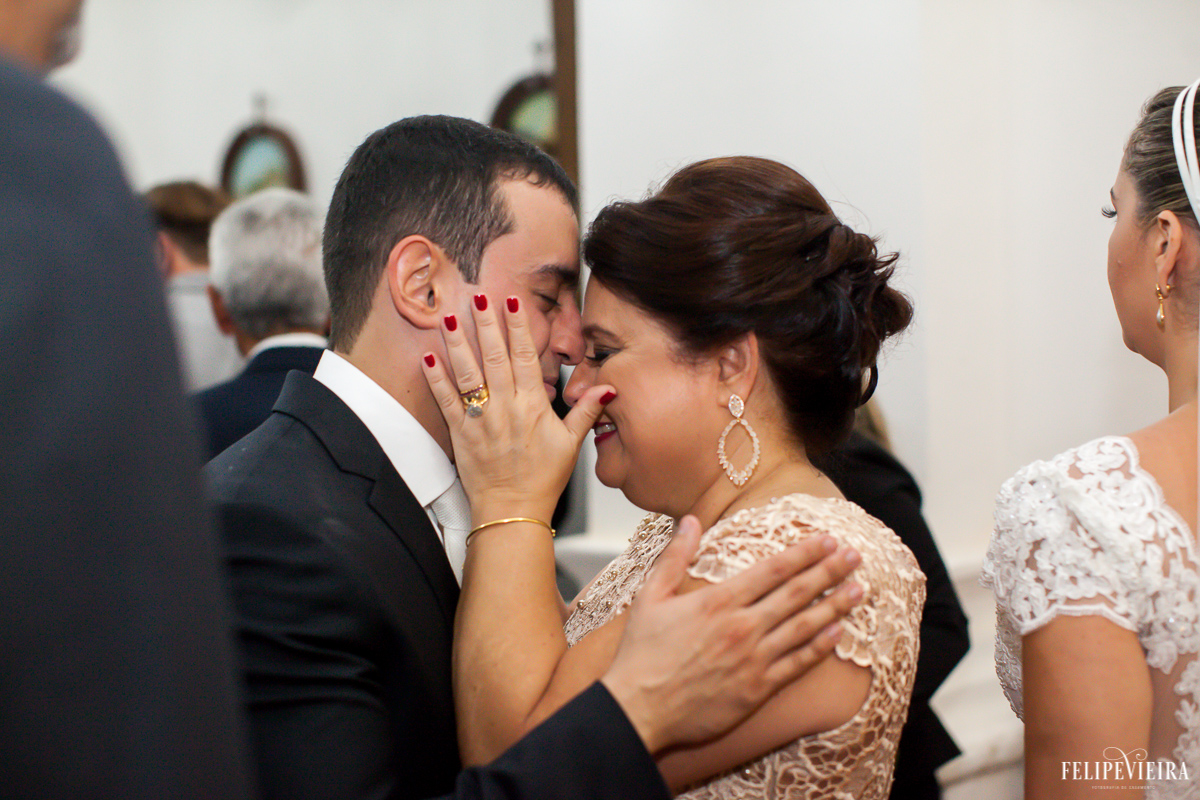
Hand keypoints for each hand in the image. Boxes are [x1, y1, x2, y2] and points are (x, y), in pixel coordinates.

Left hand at [421, 295, 613, 523]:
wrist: (513, 511)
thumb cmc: (542, 480)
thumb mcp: (572, 444)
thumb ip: (587, 411)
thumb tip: (609, 388)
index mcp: (533, 406)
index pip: (526, 357)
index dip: (519, 328)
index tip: (512, 304)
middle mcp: (506, 407)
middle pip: (494, 356)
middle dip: (485, 323)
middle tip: (477, 295)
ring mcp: (481, 419)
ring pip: (468, 373)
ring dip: (457, 343)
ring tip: (448, 316)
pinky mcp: (460, 433)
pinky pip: (446, 401)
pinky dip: (436, 379)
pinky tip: (428, 357)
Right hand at [600, 515, 862, 753]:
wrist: (639, 709)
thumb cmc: (641, 655)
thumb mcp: (650, 596)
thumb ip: (674, 556)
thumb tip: (691, 521)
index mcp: (718, 600)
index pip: (773, 569)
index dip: (804, 553)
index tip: (827, 539)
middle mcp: (742, 626)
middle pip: (797, 592)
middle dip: (830, 571)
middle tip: (856, 556)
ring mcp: (753, 658)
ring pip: (805, 626)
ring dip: (836, 605)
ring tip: (860, 590)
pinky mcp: (758, 689)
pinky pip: (798, 664)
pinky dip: (820, 647)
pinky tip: (838, 633)